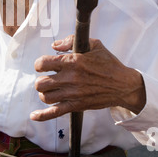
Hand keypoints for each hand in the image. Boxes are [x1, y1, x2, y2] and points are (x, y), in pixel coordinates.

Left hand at [30, 35, 145, 121]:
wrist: (123, 84)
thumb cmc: (108, 63)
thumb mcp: (94, 45)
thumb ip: (71, 41)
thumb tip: (54, 46)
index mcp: (72, 61)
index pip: (42, 63)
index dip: (39, 64)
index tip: (44, 66)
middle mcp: (70, 78)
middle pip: (40, 83)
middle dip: (41, 80)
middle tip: (49, 79)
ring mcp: (73, 93)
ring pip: (45, 97)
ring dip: (45, 94)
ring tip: (51, 90)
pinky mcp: (77, 105)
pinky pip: (55, 112)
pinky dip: (42, 115)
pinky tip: (34, 115)